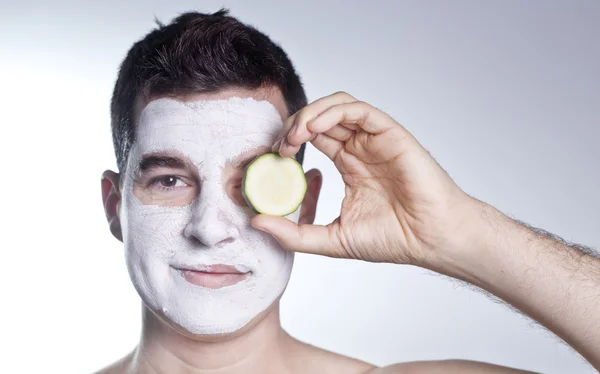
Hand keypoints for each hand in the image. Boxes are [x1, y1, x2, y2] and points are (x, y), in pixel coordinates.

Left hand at [251, 92, 479, 264]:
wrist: (431, 239)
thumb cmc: (393, 238)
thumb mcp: (331, 239)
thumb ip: (295, 233)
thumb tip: (256, 222)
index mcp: (350, 164)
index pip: (312, 139)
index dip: (289, 141)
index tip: (272, 158)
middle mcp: (361, 147)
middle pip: (320, 119)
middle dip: (293, 126)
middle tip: (278, 147)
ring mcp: (375, 139)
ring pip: (336, 107)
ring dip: (309, 115)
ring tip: (293, 136)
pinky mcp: (389, 133)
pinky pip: (357, 110)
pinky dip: (332, 112)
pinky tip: (314, 128)